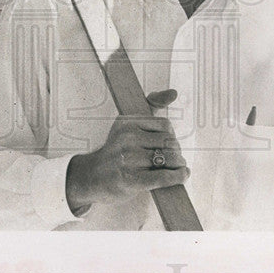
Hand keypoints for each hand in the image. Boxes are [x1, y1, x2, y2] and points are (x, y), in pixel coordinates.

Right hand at [66, 89, 188, 213]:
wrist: (91, 177)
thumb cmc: (116, 151)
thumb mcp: (128, 124)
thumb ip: (151, 104)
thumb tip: (173, 93)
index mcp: (127, 123)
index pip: (165, 126)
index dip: (171, 136)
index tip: (167, 144)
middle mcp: (127, 139)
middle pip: (169, 142)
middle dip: (176, 151)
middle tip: (175, 159)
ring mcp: (128, 159)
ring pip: (169, 158)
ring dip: (179, 165)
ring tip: (178, 168)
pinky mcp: (131, 180)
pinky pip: (163, 177)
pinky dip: (178, 177)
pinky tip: (182, 176)